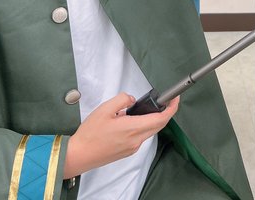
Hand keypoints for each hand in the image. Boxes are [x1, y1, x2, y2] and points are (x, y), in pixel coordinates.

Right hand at [63, 92, 179, 177]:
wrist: (80, 155)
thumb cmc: (90, 134)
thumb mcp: (105, 109)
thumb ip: (122, 100)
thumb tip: (132, 100)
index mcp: (132, 129)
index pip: (161, 119)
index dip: (171, 108)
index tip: (175, 99)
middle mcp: (136, 140)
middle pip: (158, 125)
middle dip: (165, 113)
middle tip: (165, 101)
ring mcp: (132, 147)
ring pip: (149, 131)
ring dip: (152, 119)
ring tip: (142, 109)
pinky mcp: (127, 151)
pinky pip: (140, 136)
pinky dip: (141, 126)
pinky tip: (130, 120)